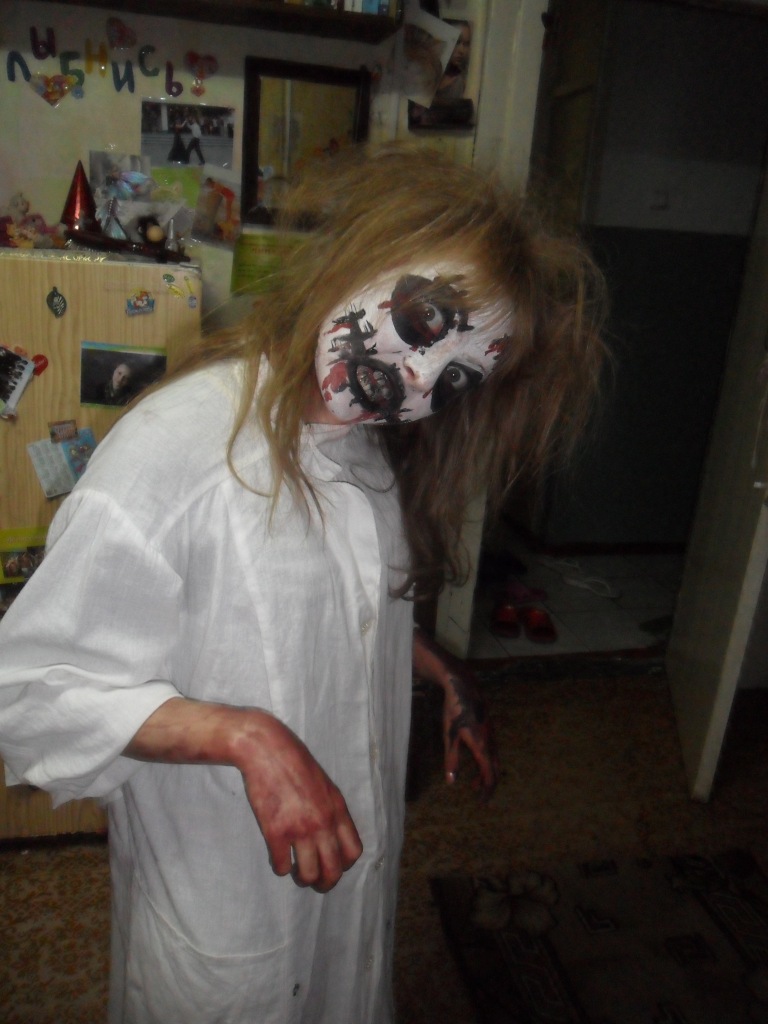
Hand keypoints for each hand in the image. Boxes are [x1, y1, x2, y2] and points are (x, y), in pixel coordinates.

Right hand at [237, 710, 362, 892]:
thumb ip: (331, 810)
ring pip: (309, 874)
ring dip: (302, 878)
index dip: (343, 865)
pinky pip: (281, 866)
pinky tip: (278, 859)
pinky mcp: (275, 832)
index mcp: (337, 809)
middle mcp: (322, 823)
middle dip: (325, 883)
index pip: (353, 852)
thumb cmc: (295, 763)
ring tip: (296, 872)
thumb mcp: (324, 785)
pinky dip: (281, 867)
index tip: (332, 864)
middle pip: (333, 870)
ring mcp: (299, 829)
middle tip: (315, 882)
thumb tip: (332, 835)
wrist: (268, 749)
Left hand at [441, 670, 497, 799]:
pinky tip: (476, 760)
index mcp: (482, 747)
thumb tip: (451, 782)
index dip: (487, 791)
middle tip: (481, 797)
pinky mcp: (489, 728)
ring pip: (494, 760)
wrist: (464, 687)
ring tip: (474, 783)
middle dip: (489, 785)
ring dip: (486, 773)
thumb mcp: (449, 736)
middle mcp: (491, 742)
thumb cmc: (454, 711)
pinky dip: (486, 762)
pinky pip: (492, 751)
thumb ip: (452, 759)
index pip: (490, 776)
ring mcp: (492, 734)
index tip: (481, 803)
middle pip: (496, 770)